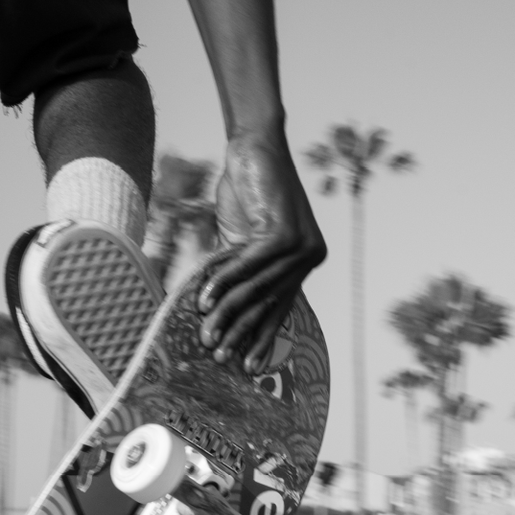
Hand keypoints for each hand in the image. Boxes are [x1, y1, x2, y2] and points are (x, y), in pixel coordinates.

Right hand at [196, 128, 325, 373]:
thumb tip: (213, 310)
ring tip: (206, 335)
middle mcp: (310, 257)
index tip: (249, 366)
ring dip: (227, 314)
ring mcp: (301, 245)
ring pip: (256, 289)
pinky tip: (204, 301)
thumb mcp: (241, 240)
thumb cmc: (246, 191)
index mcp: (304, 263)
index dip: (264, 337)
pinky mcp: (284, 232)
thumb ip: (237, 271)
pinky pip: (248, 266)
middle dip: (242, 333)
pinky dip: (223, 283)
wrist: (253, 147)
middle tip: (220, 357)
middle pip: (269, 303)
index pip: (282, 308)